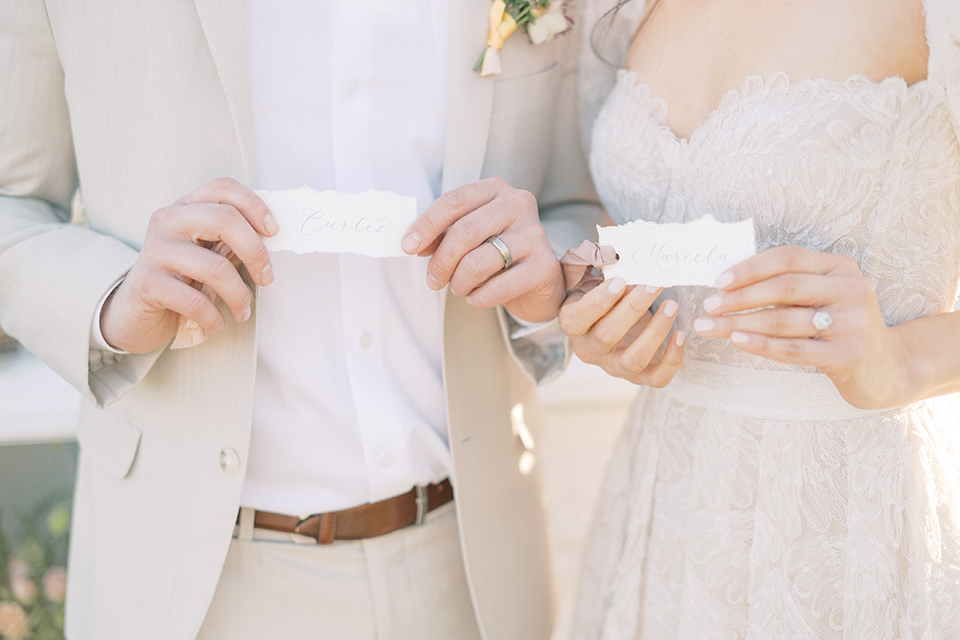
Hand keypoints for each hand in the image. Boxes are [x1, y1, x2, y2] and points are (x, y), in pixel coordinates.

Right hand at [100, 177, 277, 353]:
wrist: (135, 312)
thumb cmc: (181, 279)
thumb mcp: (208, 252)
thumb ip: (234, 241)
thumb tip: (273, 237)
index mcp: (186, 207)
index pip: (223, 188)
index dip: (254, 205)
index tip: (274, 232)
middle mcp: (168, 221)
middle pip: (224, 220)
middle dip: (255, 252)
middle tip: (266, 278)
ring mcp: (154, 250)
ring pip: (215, 267)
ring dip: (239, 296)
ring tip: (243, 311)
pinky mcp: (146, 283)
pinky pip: (195, 300)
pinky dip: (214, 316)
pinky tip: (217, 322)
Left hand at [401, 177, 564, 322]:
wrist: (539, 282)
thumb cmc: (497, 255)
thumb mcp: (468, 238)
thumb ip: (443, 235)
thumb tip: (413, 243)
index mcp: (496, 190)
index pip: (454, 201)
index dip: (426, 225)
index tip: (407, 247)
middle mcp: (518, 204)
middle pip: (464, 231)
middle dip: (441, 261)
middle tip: (433, 280)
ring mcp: (534, 234)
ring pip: (478, 261)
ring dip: (460, 282)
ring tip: (460, 288)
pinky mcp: (544, 265)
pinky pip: (498, 287)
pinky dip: (479, 298)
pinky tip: (478, 297)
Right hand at [558, 278, 684, 385]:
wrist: (612, 322)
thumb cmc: (603, 297)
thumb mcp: (592, 281)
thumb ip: (598, 269)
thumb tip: (616, 255)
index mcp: (573, 326)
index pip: (577, 320)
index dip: (598, 303)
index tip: (620, 282)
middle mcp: (590, 350)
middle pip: (607, 336)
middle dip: (632, 309)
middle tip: (654, 285)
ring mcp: (614, 367)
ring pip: (633, 359)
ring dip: (655, 332)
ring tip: (671, 305)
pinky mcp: (638, 376)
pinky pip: (657, 377)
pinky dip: (672, 360)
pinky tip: (681, 335)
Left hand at [692, 245, 903, 408]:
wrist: (886, 368)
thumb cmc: (840, 328)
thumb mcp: (822, 297)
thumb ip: (788, 285)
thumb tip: (728, 283)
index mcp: (840, 267)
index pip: (787, 257)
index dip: (750, 267)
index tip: (718, 280)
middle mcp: (850, 289)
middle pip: (782, 287)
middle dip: (738, 297)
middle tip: (707, 306)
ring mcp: (851, 322)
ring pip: (782, 319)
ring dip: (738, 322)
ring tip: (708, 326)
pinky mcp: (846, 354)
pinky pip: (793, 348)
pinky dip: (760, 344)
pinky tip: (736, 341)